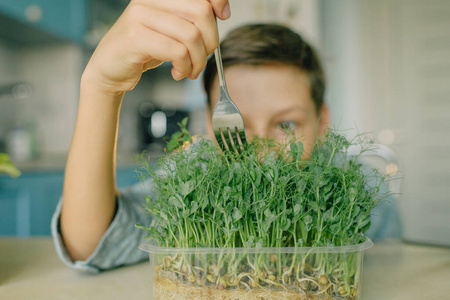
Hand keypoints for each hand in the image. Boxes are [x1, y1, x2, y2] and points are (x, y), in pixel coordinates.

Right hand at [82, 0, 229, 94]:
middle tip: (202, 58)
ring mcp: (140, 16)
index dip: (218, 1)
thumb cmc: (145, 50)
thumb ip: (191, 20)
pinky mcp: (135, 37)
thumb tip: (222, 11)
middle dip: (210, 41)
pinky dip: (184, 67)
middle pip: (201, 12)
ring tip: (190, 70)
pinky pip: (177, 51)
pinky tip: (177, 73)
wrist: (110, 69)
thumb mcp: (172, 31)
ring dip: (198, 61)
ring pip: (191, 35)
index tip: (224, 16)